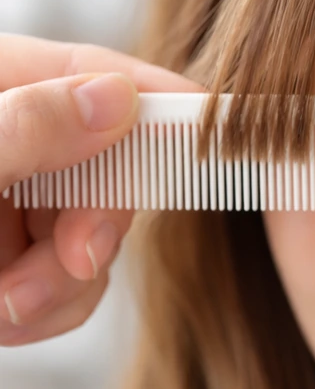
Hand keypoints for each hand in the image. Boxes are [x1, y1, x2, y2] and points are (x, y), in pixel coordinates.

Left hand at [0, 34, 199, 346]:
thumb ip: (23, 129)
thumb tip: (115, 99)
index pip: (91, 74)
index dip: (158, 97)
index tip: (218, 125)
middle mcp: (9, 140)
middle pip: (107, 167)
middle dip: (94, 228)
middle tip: (76, 260)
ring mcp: (7, 202)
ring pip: (92, 238)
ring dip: (63, 286)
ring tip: (6, 306)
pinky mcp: (5, 259)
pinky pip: (63, 286)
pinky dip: (42, 311)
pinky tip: (3, 315)